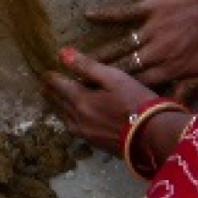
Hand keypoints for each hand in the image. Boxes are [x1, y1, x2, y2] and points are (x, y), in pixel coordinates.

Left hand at [40, 47, 168, 153]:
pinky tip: (71, 117)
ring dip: (56, 106)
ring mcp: (85, 133)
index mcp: (80, 100)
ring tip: (52, 99)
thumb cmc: (136, 101)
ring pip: (63, 117)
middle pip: (57, 102)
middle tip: (43, 85)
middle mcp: (77, 118)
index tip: (45, 72)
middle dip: (50, 92)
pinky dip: (67, 118)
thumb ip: (87, 66)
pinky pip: (73, 128)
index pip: (58, 85)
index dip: (51, 77)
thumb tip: (62, 53)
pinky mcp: (95, 143)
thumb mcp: (114, 78)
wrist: (153, 137)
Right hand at [87, 0, 197, 97]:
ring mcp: (152, 28)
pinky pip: (124, 12)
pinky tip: (87, 15)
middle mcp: (157, 50)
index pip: (140, 85)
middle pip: (125, 67)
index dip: (120, 93)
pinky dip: (106, 14)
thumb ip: (188, 89)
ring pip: (121, 44)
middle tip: (77, 83)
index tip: (99, 99)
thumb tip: (170, 109)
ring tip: (76, 59)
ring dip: (99, 53)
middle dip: (101, 77)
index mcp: (172, 69)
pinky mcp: (150, 7)